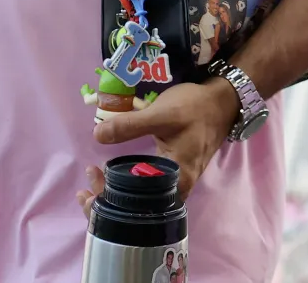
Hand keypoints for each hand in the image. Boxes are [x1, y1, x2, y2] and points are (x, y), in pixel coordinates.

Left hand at [77, 79, 239, 213]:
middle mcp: (177, 188)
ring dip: (117, 192)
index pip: (137, 207)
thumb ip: (130, 125)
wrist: (222, 101)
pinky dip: (128, 183)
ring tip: (94, 181)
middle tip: (85, 186)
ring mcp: (176, 181)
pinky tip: (115, 174)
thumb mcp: (162, 114)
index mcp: (176, 181)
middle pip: (138, 207)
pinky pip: (147, 186)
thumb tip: (96, 136)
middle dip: (108, 200)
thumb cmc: (195, 109)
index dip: (109, 204)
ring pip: (142, 198)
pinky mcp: (173, 172)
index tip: (88, 192)